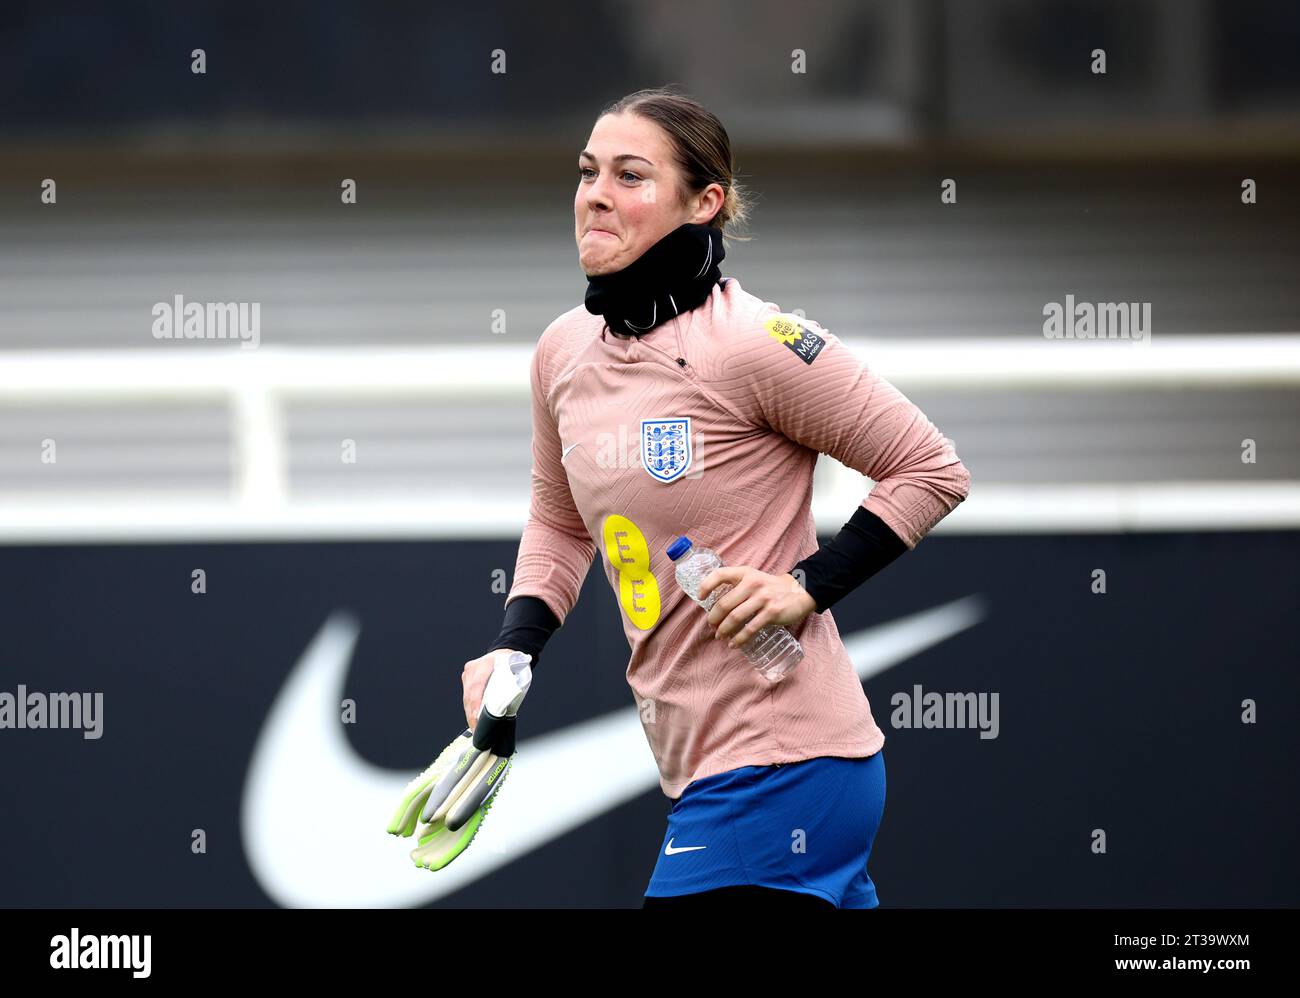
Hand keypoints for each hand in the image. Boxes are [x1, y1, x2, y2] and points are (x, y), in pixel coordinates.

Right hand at [461, 650, 513, 729]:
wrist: (504, 652)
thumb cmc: (513, 665)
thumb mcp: (516, 674)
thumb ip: (509, 688)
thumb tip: (503, 708)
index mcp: (487, 664)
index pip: (477, 687)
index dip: (475, 705)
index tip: (477, 719)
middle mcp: (474, 668)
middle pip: (469, 695)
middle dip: (472, 715)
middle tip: (477, 731)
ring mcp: (468, 673)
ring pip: (466, 697)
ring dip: (470, 713)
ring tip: (475, 728)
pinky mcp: (466, 678)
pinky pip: (467, 695)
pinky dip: (470, 708)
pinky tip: (473, 719)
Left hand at [698, 567, 817, 649]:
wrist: (799, 591)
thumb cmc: (770, 587)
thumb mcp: (753, 578)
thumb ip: (737, 586)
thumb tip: (715, 605)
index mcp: (745, 573)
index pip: (720, 574)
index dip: (706, 585)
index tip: (700, 598)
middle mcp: (752, 583)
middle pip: (725, 603)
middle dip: (714, 617)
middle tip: (712, 625)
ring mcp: (763, 598)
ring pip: (735, 617)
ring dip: (724, 630)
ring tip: (720, 636)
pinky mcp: (771, 612)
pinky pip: (750, 628)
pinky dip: (739, 639)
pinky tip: (734, 644)